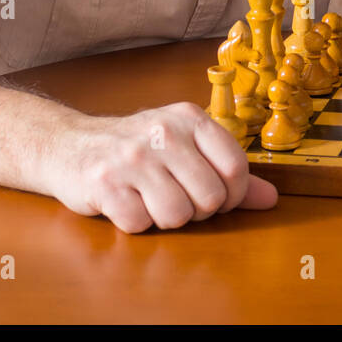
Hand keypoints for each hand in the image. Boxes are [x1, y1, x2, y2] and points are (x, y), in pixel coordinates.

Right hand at [47, 103, 277, 232]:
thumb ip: (229, 172)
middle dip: (198, 210)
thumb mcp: (186, 147)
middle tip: (178, 196)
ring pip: (177, 215)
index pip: (236, 168)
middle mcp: (163, 132)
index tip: (218, 197)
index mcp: (190, 118)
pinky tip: (127, 201)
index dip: (233, 195)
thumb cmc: (138, 148)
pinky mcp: (104, 183)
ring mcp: (132, 157)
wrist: (71, 145)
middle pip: (210, 198)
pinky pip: (140, 224)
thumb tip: (270, 198)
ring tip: (151, 198)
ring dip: (166, 218)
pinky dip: (136, 222)